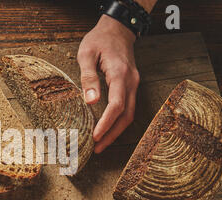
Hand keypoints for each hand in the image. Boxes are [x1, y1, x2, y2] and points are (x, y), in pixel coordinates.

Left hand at [77, 15, 139, 153]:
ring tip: (101, 144)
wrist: (118, 29)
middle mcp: (131, 82)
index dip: (106, 124)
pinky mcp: (132, 86)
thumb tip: (91, 101)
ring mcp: (134, 84)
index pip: (116, 105)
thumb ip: (88, 77)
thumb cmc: (99, 40)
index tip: (95, 137)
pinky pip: (128, 108)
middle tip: (97, 149)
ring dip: (116, 131)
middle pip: (126, 115)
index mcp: (120, 74)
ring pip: (130, 114)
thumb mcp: (87, 53)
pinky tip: (108, 130)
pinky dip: (119, 122)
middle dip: (112, 134)